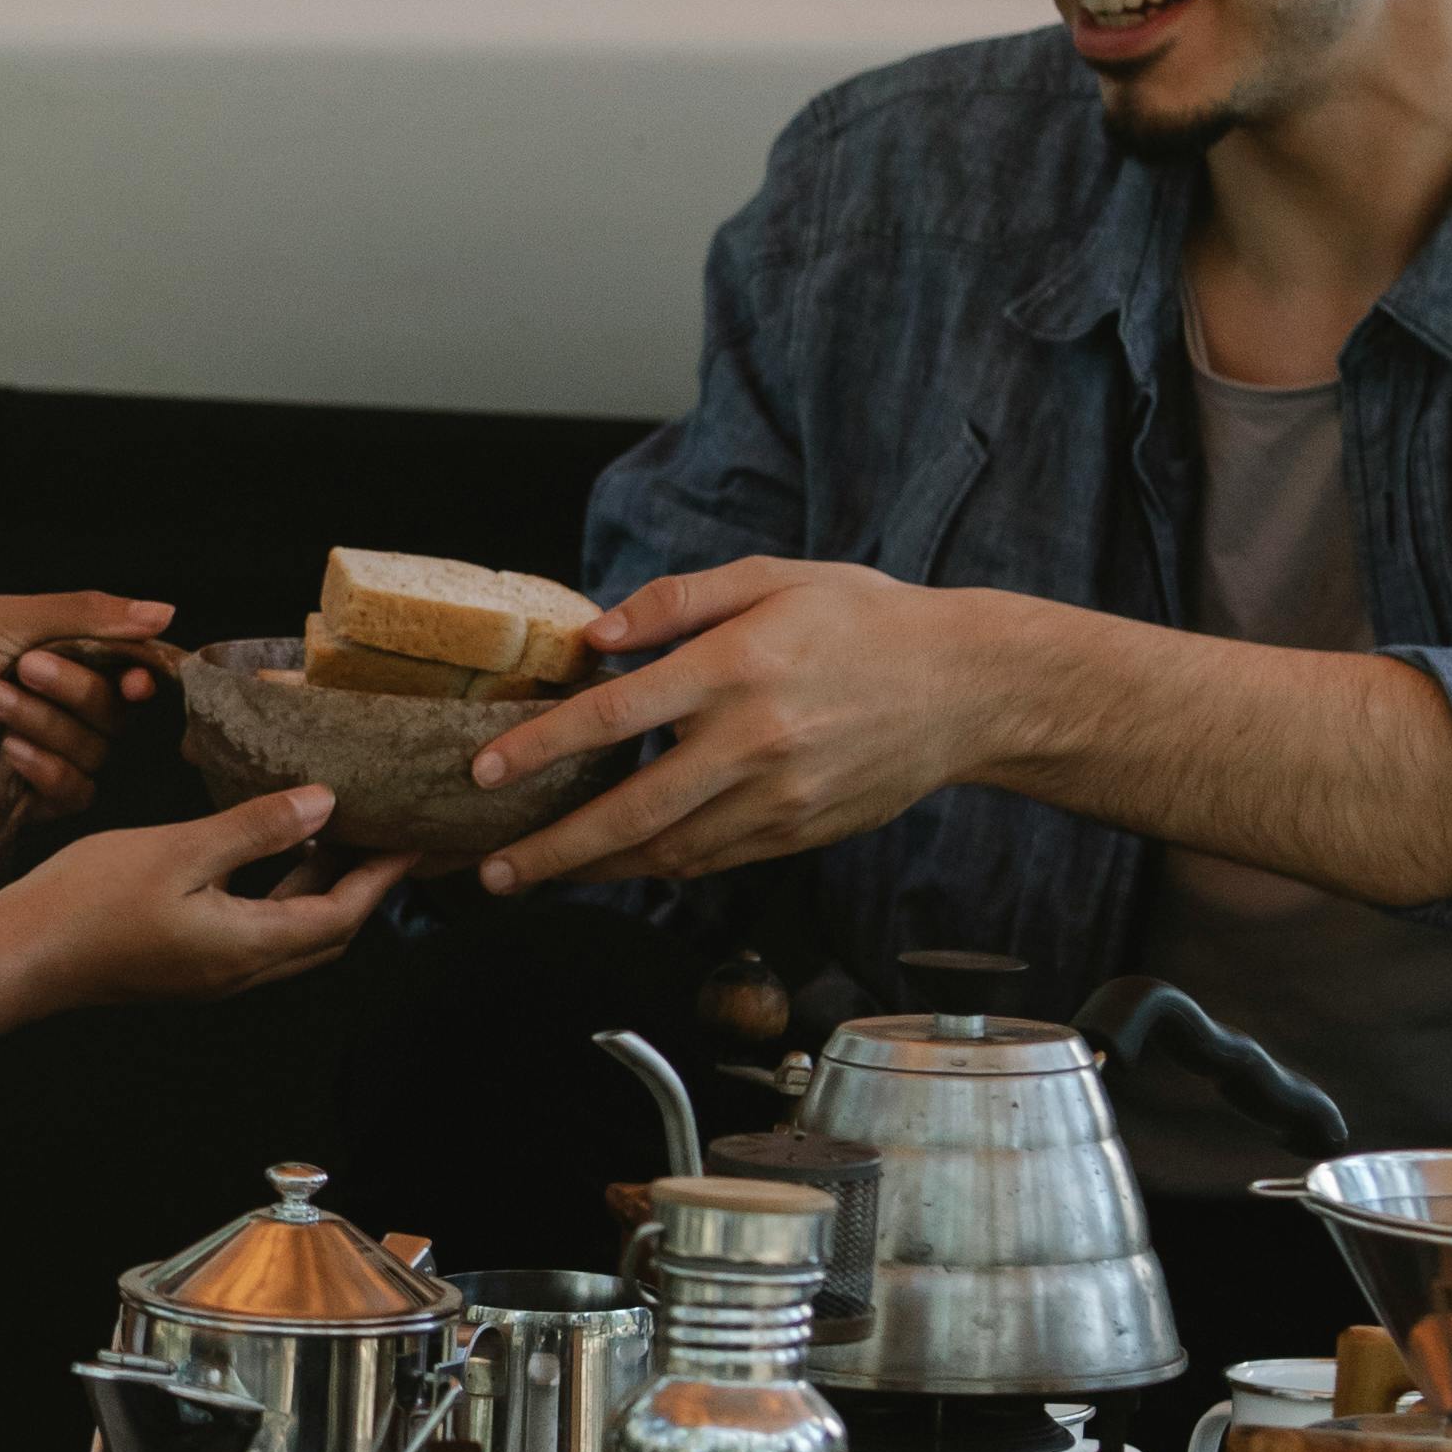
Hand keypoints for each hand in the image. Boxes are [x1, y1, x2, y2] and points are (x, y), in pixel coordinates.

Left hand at [0, 590, 174, 837]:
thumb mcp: (5, 616)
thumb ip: (90, 616)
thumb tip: (166, 611)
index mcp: (46, 652)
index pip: (122, 667)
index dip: (141, 674)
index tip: (142, 677)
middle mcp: (46, 704)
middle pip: (115, 711)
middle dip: (77, 691)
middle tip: (25, 669)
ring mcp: (31, 753)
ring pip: (95, 751)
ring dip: (49, 725)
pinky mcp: (14, 800)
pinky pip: (72, 796)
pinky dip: (50, 772)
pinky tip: (8, 754)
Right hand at [7, 784, 407, 1007]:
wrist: (22, 954)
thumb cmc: (90, 901)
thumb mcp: (181, 851)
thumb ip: (256, 828)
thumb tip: (324, 803)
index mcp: (248, 946)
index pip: (341, 916)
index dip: (382, 877)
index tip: (412, 838)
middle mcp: (238, 971)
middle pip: (326, 935)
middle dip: (362, 887)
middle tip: (382, 834)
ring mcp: (210, 973)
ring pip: (290, 936)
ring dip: (319, 891)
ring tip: (333, 833)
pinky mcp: (185, 964)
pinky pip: (256, 933)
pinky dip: (279, 896)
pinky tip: (265, 855)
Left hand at [469, 562, 1004, 898]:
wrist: (967, 687)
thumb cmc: (865, 620)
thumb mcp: (771, 578)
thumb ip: (676, 601)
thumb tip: (596, 637)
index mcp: (737, 668)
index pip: (614, 716)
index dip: (541, 749)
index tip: (485, 772)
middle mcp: (754, 743)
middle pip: (630, 812)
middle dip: (552, 850)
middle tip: (491, 871)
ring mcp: (780, 799)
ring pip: (668, 852)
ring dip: (596, 870)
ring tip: (539, 874)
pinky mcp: (801, 834)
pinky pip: (713, 861)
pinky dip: (659, 867)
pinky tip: (621, 862)